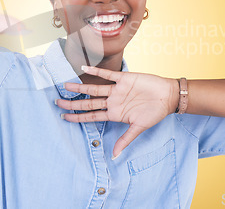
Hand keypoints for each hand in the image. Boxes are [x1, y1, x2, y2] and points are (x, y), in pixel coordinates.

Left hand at [56, 66, 179, 158]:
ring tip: (65, 85)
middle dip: (73, 103)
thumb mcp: (139, 128)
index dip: (77, 117)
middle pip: (88, 103)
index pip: (91, 116)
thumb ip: (125, 140)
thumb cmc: (155, 113)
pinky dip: (96, 72)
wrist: (168, 97)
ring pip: (94, 89)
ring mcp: (117, 90)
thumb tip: (115, 157)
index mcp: (114, 113)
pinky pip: (107, 75)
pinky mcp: (124, 78)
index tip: (63, 117)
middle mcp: (112, 101)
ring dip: (80, 87)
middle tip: (56, 102)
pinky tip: (84, 68)